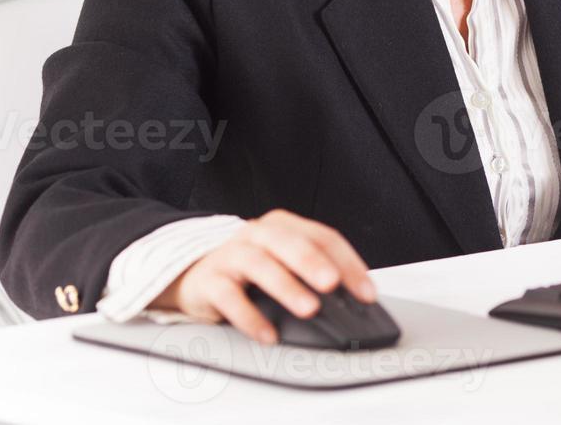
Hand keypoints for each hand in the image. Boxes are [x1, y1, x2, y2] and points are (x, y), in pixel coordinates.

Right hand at [150, 209, 376, 344]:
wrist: (195, 274)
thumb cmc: (249, 270)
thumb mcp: (282, 262)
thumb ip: (312, 273)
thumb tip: (352, 301)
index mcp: (283, 226)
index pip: (322, 237)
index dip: (348, 263)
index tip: (366, 292)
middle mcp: (257, 235)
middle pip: (289, 243)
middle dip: (314, 263)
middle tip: (333, 284)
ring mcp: (231, 255)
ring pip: (260, 265)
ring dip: (286, 287)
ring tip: (308, 309)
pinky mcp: (209, 281)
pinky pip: (229, 297)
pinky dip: (250, 317)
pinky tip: (268, 334)